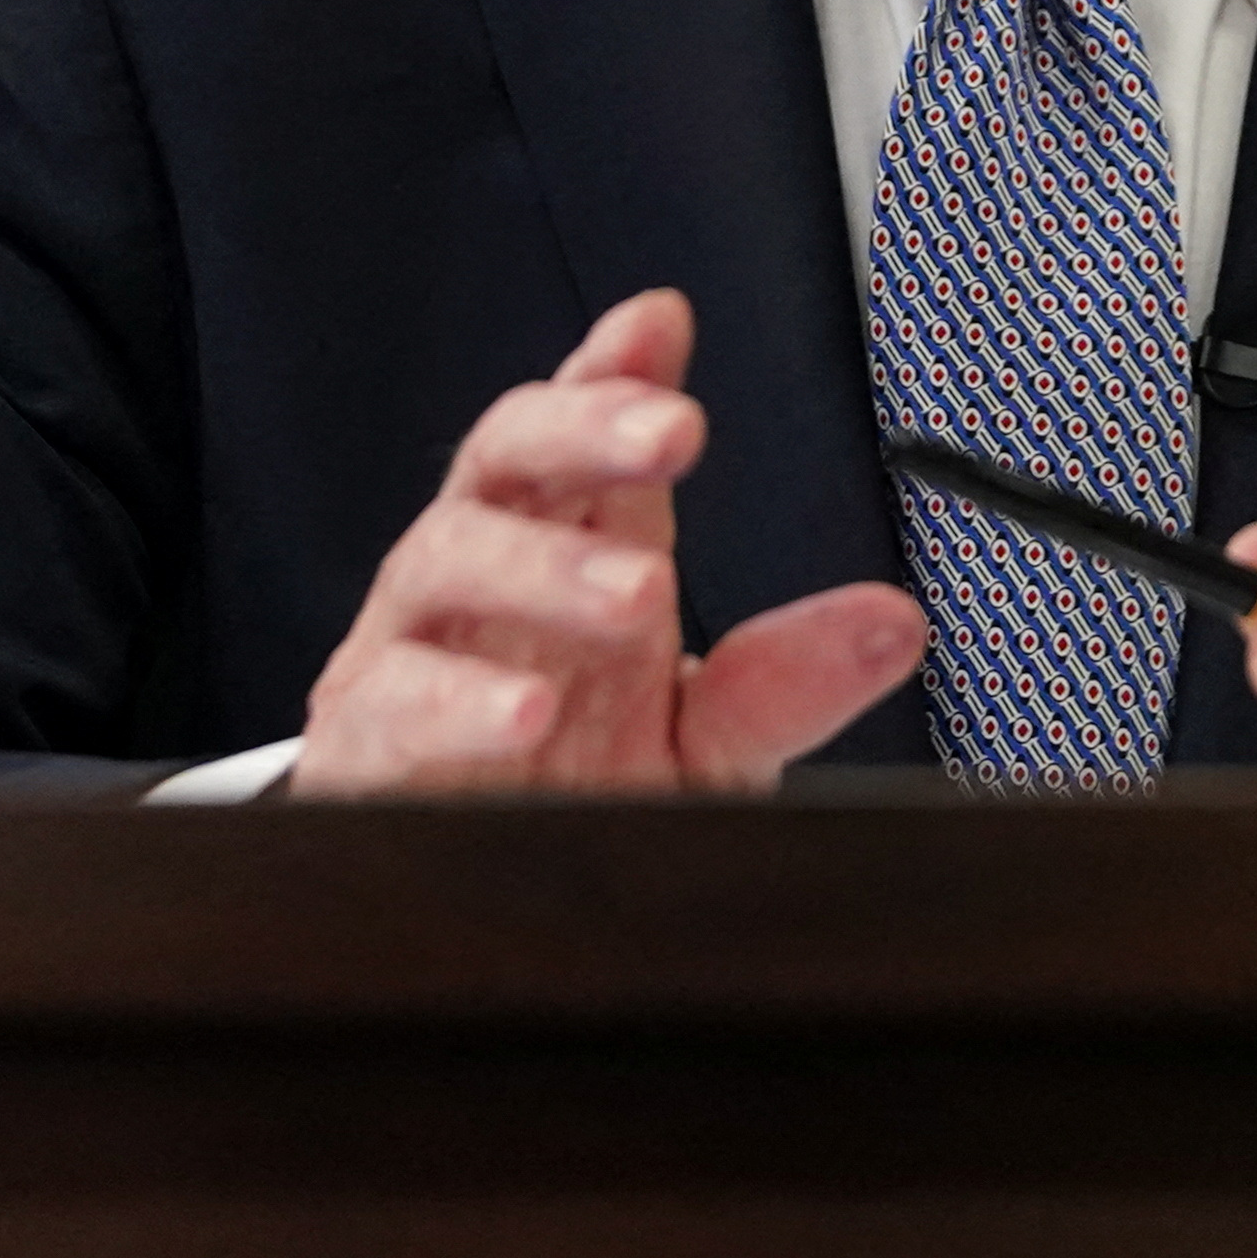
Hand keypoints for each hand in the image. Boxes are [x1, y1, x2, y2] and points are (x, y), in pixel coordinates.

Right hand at [295, 289, 926, 795]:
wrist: (491, 931)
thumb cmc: (584, 808)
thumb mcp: (707, 749)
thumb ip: (785, 681)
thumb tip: (893, 621)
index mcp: (574, 558)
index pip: (582, 438)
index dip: (610, 374)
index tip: (660, 325)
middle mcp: (488, 585)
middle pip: (509, 457)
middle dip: (585, 426)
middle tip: (673, 432)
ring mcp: (413, 651)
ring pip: (443, 556)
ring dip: (543, 568)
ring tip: (638, 594)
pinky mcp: (363, 744)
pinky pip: (388, 699)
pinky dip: (454, 702)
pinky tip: (525, 710)